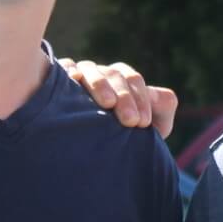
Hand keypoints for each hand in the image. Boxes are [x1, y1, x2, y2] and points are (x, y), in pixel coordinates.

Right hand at [61, 59, 177, 137]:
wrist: (95, 151)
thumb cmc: (126, 136)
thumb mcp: (151, 126)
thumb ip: (162, 108)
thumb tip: (164, 97)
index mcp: (124, 79)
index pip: (133, 80)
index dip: (140, 99)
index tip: (142, 123)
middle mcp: (103, 74)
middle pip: (114, 75)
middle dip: (125, 97)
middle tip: (131, 121)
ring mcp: (80, 74)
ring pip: (91, 71)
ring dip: (100, 85)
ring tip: (108, 103)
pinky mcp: (58, 79)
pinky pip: (64, 70)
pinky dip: (69, 72)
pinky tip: (73, 81)